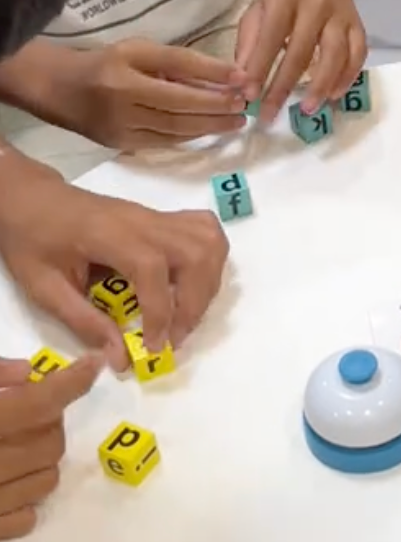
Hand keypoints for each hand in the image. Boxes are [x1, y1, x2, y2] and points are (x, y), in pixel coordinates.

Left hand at [0, 157, 228, 369]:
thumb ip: (84, 322)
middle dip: (194, 304)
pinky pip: (205, 229)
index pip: (153, 271)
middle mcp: (144, 221)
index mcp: (111, 236)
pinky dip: (211, 256)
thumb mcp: (43, 288)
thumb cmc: (33, 240)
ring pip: (209, 242)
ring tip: (187, 312)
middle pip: (195, 256)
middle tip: (175, 337)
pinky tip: (195, 279)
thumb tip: (120, 357)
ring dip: (209, 282)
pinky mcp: (162, 217)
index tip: (153, 348)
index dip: (160, 314)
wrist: (33, 199)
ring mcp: (158, 216)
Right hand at [0, 353, 101, 538]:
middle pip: (51, 442)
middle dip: (48, 424)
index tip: (94, 363)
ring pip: (47, 479)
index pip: (39, 402)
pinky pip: (27, 516)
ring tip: (12, 450)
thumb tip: (28, 371)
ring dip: (39, 461)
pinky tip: (6, 484)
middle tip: (28, 416)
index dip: (72, 381)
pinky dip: (24, 499)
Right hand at [60, 38, 247, 149]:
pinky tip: (210, 130)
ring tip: (236, 121)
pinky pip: (165, 141)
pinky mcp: (121, 144)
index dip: (212, 71)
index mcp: (126, 63)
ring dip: (211, 125)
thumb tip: (223, 77)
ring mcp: (120, 124)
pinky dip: (191, 136)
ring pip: (175, 128)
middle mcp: (121, 94)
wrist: (60, 89)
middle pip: (179, 103)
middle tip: (244, 104)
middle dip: (217, 105)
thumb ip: (177, 63)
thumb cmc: (108, 64)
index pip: (177, 64)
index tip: (242, 76)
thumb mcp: (140, 51)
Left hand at [235, 0, 366, 120]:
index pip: (270, 37)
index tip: (248, 96)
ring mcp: (340, 15)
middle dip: (284, 86)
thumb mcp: (260, 4)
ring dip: (321, 85)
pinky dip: (348, 76)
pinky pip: (358, 53)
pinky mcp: (358, 24)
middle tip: (271, 114)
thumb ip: (250, 40)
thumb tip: (242, 80)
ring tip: (307, 109)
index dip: (259, 68)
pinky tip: (334, 94)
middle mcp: (315, 4)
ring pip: (335, 54)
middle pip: (301, 51)